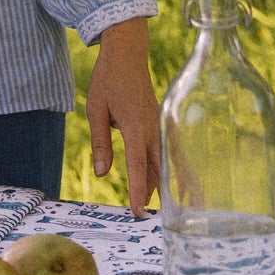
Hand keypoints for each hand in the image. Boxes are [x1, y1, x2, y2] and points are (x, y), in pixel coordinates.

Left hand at [86, 16, 159, 217]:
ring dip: (168, 186)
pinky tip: (178, 185)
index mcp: (134, 127)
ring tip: (175, 212)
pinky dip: (173, 171)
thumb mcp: (96, 110)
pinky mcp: (161, 124)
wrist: (128, 53)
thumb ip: (101, 143)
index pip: (138, 166)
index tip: (136, 212)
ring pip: (165, 163)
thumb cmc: (108, 80)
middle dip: (154, 195)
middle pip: (156, 170)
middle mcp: (152, 129)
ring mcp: (160, 126)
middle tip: (152, 221)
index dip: (138, 191)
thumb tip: (103, 174)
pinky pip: (169, 152)